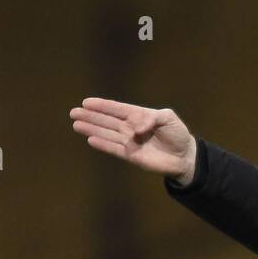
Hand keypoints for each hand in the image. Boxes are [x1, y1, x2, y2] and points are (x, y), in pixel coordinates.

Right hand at [69, 98, 196, 181]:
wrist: (184, 156)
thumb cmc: (177, 134)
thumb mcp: (168, 118)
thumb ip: (151, 118)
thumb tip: (135, 128)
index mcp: (138, 115)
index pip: (116, 109)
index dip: (102, 106)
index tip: (86, 103)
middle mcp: (130, 128)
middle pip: (107, 121)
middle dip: (90, 117)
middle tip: (73, 112)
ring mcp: (129, 142)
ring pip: (107, 134)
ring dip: (92, 129)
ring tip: (76, 124)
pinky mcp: (131, 156)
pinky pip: (114, 149)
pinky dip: (103, 145)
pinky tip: (91, 139)